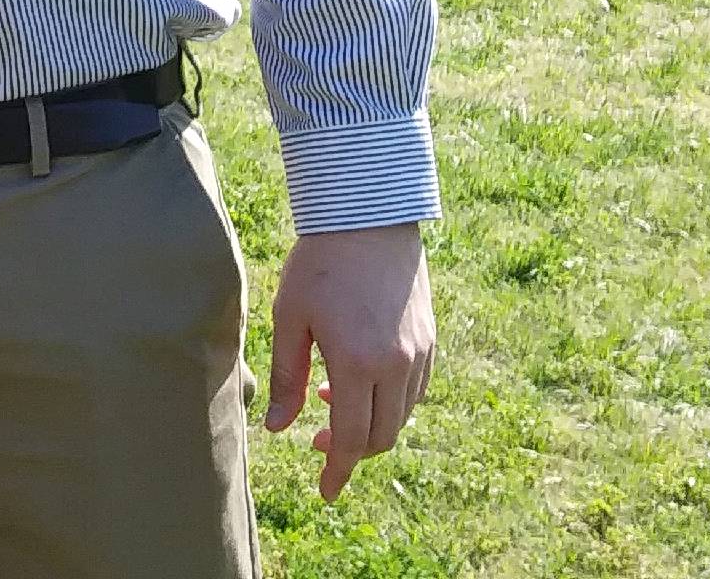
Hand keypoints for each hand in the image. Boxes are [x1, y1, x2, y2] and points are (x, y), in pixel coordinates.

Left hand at [264, 223, 434, 499]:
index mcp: (357, 364)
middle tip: (318, 442)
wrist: (367, 219)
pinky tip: (356, 379)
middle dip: (351, 449)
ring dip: (369, 423)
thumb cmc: (318, 264)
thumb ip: (286, 377)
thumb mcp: (289, 318)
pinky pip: (414, 390)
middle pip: (381, 435)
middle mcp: (396, 366)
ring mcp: (419, 354)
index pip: (351, 437)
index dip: (337, 468)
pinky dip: (388, 400)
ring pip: (400, 415)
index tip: (325, 491)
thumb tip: (278, 429)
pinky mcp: (430, 341)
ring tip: (329, 398)